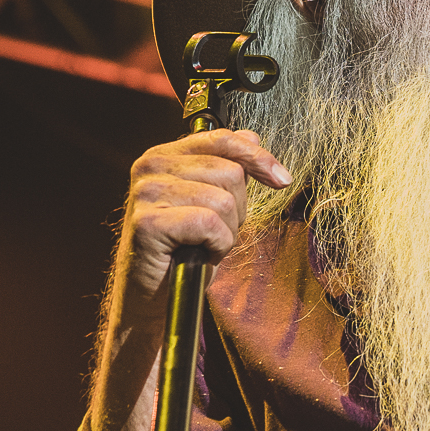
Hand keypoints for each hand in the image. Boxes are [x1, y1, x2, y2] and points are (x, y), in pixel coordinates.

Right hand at [115, 129, 290, 311]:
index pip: (222, 139)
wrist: (155, 294)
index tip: (282, 179)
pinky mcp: (149, 223)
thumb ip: (226, 166)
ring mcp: (147, 193)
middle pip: (231, 173)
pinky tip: (201, 253)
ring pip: (223, 200)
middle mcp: (151, 166)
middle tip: (217, 231)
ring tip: (206, 243)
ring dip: (228, 230)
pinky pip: (210, 224)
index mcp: (165, 155)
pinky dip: (217, 245)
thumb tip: (252, 136)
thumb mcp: (211, 201)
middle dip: (239, 208)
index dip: (258, 157)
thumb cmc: (185, 248)